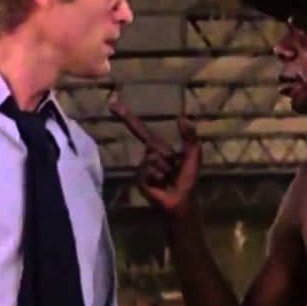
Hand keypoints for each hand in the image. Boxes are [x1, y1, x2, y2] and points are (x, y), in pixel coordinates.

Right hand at [108, 94, 200, 214]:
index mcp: (158, 146)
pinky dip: (159, 176)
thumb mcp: (193, 154)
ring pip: (152, 156)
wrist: (182, 201)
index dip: (128, 116)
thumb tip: (183, 117)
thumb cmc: (187, 178)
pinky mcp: (139, 179)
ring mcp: (142, 166)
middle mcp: (148, 153)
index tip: (113, 104)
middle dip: (127, 117)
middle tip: (137, 128)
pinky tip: (161, 184)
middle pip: (140, 133)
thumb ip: (190, 137)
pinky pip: (149, 170)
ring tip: (169, 176)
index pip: (141, 129)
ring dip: (165, 166)